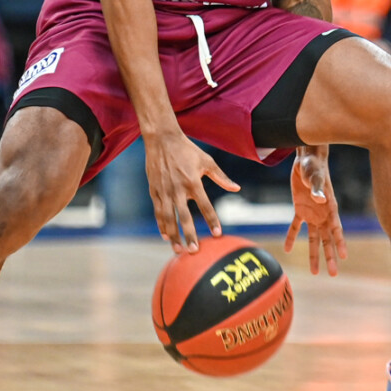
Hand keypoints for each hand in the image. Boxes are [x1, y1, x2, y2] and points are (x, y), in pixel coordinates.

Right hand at [145, 128, 239, 251]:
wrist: (162, 139)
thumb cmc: (187, 150)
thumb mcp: (207, 161)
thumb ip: (221, 177)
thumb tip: (237, 189)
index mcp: (193, 182)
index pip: (205, 206)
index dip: (212, 221)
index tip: (217, 234)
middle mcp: (178, 189)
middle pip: (184, 217)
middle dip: (189, 235)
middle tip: (194, 251)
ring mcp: (165, 191)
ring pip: (168, 218)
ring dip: (173, 235)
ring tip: (178, 250)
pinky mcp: (154, 191)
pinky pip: (158, 211)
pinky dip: (162, 224)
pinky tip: (165, 236)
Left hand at [285, 146, 345, 276]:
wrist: (306, 159)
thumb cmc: (314, 166)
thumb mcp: (315, 176)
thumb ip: (318, 189)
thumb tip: (320, 199)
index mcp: (330, 208)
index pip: (336, 229)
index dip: (340, 243)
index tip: (344, 257)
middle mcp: (323, 214)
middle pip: (327, 239)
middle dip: (330, 256)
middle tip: (333, 274)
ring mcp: (312, 213)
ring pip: (313, 238)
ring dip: (314, 254)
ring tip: (314, 272)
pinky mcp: (300, 209)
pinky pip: (295, 226)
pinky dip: (291, 237)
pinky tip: (286, 249)